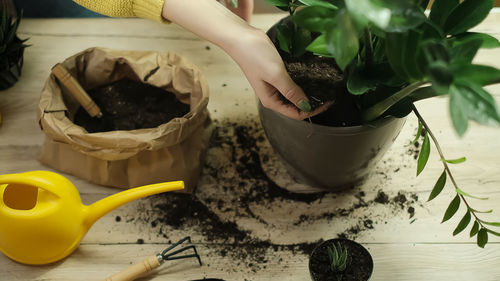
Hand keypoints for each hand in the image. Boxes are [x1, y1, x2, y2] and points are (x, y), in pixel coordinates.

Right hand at [162, 0, 328, 119]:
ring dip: (308, 93)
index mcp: (271, 100)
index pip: (295, 113)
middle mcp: (273, 95)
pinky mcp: (276, 73)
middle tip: (329, 94)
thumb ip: (291, 91)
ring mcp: (274, 84)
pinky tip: (312, 77)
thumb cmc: (255, 55)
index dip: (312, 110)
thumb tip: (306, 105)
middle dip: (312, 103)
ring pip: (295, 94)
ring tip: (323, 87)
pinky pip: (292, 82)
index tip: (327, 102)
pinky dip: (302, 82)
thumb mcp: (276, 75)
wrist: (241, 37)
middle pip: (296, 106)